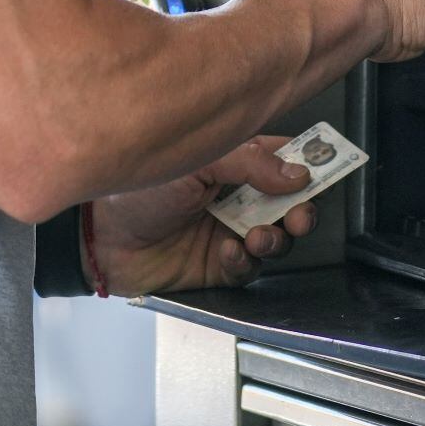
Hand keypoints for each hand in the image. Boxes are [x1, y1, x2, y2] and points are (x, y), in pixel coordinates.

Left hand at [87, 135, 320, 297]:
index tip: (325, 170)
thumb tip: (297, 171)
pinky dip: (243, 260)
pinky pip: (247, 267)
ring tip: (256, 235)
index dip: (306, 164)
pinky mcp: (216, 264)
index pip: (280, 158)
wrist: (99, 238)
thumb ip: (248, 163)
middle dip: (301, 210)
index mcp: (227, 162)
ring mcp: (225, 230)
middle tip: (298, 214)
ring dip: (274, 237)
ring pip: (275, 237)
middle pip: (288, 202)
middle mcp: (231, 195)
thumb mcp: (193, 162)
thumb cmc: (132, 190)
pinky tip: (226, 251)